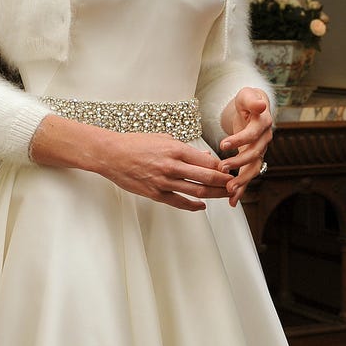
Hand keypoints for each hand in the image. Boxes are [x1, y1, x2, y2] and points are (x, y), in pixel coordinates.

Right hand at [29, 113, 231, 210]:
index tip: (230, 170)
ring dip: (213, 195)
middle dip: (224, 183)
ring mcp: (164, 181)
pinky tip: (201, 207)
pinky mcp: (155, 193)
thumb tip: (205, 158)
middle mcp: (172, 166)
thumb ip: (185, 149)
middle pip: (206, 177)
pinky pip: (179, 202)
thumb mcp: (163, 138)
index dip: (221, 168)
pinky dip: (192, 206)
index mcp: (175, 149)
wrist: (111, 154)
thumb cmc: (136, 143)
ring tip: (224, 196)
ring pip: (196, 191)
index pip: (207, 161)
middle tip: (234, 185)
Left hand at [220, 88, 273, 206]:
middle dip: (239, 164)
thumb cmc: (248, 100)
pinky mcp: (252, 159)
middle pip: (255, 154)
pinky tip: (232, 201)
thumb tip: (261, 105)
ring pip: (253, 169)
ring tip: (229, 190)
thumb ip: (252, 100)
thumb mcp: (248, 95)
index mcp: (263, 123)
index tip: (223, 144)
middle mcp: (264, 139)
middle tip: (222, 169)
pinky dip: (242, 188)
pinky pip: (248, 175)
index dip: (239, 140)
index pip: (252, 134)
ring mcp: (260, 151)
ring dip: (242, 180)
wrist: (253, 107)